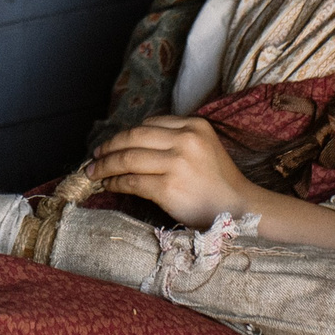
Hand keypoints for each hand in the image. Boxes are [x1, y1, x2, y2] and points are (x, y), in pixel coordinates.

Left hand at [90, 117, 334, 249]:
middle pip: (133, 137)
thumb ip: (176, 139)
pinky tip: (109, 185)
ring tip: (94, 172)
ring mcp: (176, 163)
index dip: (126, 134)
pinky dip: (115, 182)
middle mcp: (185, 139)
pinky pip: (132, 181)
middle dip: (109, 147)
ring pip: (128, 158)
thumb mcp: (203, 147)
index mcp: (194, 125)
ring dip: (105, 165)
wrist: (240, 209)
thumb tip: (134, 144)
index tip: (113, 144)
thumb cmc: (219, 182)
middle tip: (94, 156)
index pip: (149, 124)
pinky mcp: (168, 187)